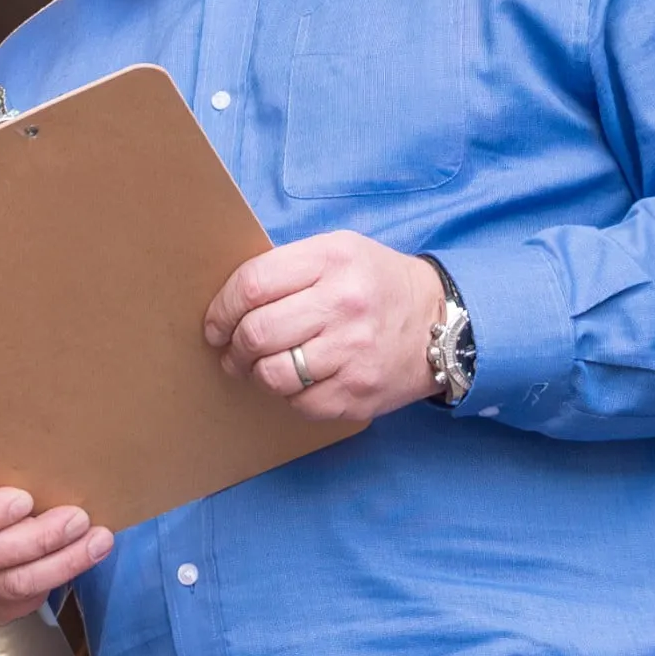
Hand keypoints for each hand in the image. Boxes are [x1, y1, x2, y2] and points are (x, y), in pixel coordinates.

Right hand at [0, 463, 110, 627]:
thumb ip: (0, 461)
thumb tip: (52, 450)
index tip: (26, 500)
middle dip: (40, 539)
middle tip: (79, 519)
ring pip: (11, 585)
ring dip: (62, 563)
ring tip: (97, 542)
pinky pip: (23, 601)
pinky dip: (58, 578)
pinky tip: (83, 559)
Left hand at [207, 231, 442, 423]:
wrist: (439, 322)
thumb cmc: (375, 284)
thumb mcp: (338, 252)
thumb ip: (288, 268)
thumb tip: (231, 302)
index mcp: (331, 260)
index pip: (252, 285)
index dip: (222, 309)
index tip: (215, 324)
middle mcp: (343, 304)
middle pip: (257, 333)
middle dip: (233, 347)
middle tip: (233, 352)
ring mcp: (354, 352)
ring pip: (273, 374)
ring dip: (256, 374)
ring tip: (259, 368)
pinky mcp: (359, 392)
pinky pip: (300, 403)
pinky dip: (289, 396)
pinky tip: (298, 382)